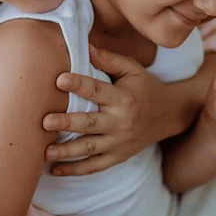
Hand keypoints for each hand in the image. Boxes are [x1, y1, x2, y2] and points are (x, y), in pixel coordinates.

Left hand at [42, 44, 166, 175]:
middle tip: (45, 121)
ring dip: (66, 151)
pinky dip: (75, 170)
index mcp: (123, 98)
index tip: (59, 79)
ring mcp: (119, 142)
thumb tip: (83, 44)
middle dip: (67, 123)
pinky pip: (95, 167)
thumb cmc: (145, 88)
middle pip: (90, 123)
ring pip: (89, 149)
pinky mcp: (117, 157)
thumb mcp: (132, 69)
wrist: (169, 115)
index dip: (79, 84)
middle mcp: (121, 122)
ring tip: (45, 151)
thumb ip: (107, 59)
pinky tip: (55, 170)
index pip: (97, 91)